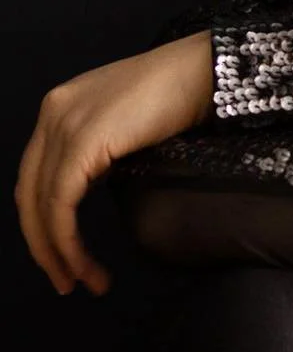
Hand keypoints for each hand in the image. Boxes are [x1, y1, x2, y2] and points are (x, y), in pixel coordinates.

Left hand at [14, 30, 213, 296]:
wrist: (206, 70)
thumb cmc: (184, 92)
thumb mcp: (127, 120)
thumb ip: (102, 144)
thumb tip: (96, 178)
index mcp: (62, 106)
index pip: (36, 175)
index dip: (43, 220)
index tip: (63, 256)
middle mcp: (53, 113)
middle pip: (28, 194)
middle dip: (43, 245)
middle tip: (66, 281)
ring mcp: (64, 125)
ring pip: (41, 205)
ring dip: (56, 252)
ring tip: (80, 281)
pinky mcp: (82, 142)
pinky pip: (61, 204)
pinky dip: (66, 241)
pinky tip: (84, 262)